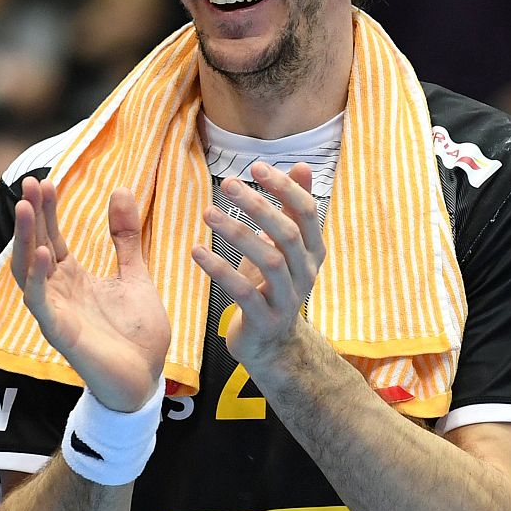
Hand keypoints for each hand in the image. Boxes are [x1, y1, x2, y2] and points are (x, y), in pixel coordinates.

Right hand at [11, 176, 170, 411]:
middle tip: (30, 182)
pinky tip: (45, 253)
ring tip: (28, 208)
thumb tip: (121, 189)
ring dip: (26, 239)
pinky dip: (38, 277)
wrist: (146, 378)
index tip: (46, 180)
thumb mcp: (135, 275)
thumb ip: (124, 237)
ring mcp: (55, 311)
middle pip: (36, 246)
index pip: (52, 236)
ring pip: (28, 270)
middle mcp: (58, 291)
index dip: (48, 209)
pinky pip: (40, 301)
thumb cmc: (138, 334)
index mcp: (73, 278)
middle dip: (32, 215)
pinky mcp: (59, 332)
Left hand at [191, 162, 324, 367]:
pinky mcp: (265, 319)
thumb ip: (292, 208)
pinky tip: (197, 252)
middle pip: (288, 233)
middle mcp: (306, 273)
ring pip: (269, 261)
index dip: (284, 188)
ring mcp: (288, 298)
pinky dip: (220, 270)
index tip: (255, 166)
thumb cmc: (273, 286)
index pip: (306, 212)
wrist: (273, 344)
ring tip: (207, 213)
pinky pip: (244, 292)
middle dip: (258, 205)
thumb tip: (301, 165)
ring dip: (237, 233)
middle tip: (227, 183)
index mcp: (313, 251)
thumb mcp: (285, 247)